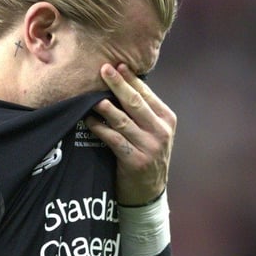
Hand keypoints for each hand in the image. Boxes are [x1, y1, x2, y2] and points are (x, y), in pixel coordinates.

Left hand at [85, 63, 175, 204]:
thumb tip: (121, 83)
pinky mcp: (136, 160)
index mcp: (167, 119)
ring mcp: (150, 146)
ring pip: (123, 120)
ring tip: (92, 96)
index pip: (146, 94)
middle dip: (118, 84)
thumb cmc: (146, 154)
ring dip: (105, 106)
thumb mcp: (153, 132)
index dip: (131, 78)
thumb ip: (142, 111)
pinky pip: (114, 139)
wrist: (149, 191)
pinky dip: (100, 128)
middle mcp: (161, 131)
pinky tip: (89, 120)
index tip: (117, 64)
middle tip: (103, 69)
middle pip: (135, 103)